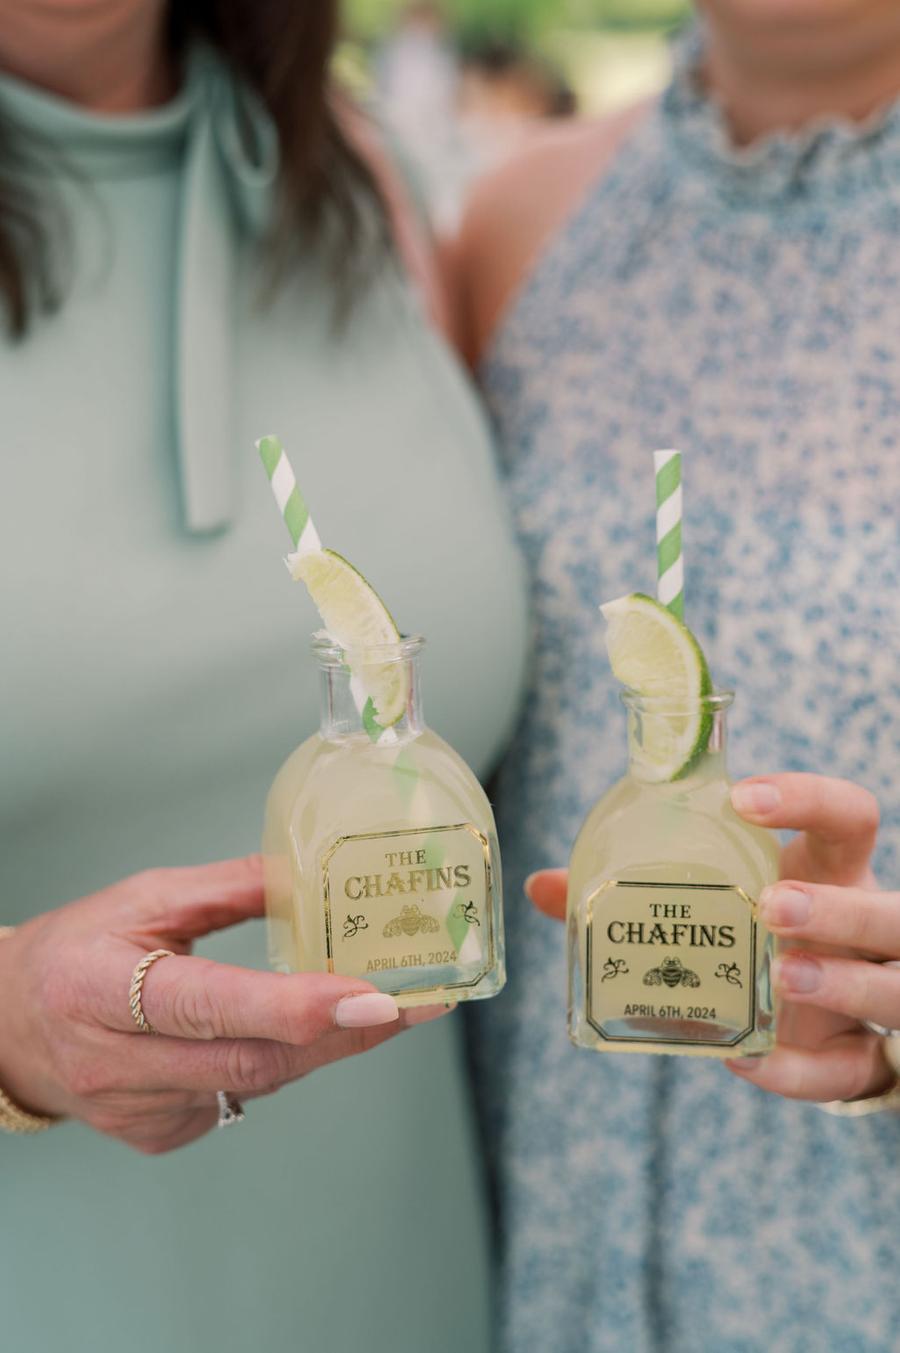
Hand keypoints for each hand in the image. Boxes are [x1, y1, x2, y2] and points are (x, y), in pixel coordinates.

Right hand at [0, 857, 447, 1152]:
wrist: (10, 1025)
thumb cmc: (78, 949)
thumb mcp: (144, 898)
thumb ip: (231, 888)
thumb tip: (311, 874)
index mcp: (102, 987)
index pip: (210, 1005)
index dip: (295, 1006)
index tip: (372, 998)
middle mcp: (114, 1062)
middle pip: (250, 1059)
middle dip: (341, 1032)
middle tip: (412, 1003)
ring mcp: (133, 1111)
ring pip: (254, 1082)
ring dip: (319, 1046)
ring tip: (374, 1008)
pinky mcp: (155, 1137)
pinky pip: (237, 1100)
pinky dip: (274, 1063)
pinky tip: (286, 1033)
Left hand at [525, 773, 892, 1103]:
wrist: (811, 1026)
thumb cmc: (760, 939)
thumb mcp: (718, 904)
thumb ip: (637, 895)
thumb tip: (543, 886)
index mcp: (831, 872)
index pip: (849, 816)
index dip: (809, 799)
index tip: (743, 799)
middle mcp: (865, 928)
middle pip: (890, 910)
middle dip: (836, 907)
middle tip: (771, 905)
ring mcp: (874, 993)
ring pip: (896, 986)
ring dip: (843, 982)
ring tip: (782, 977)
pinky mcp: (860, 1061)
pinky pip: (847, 1074)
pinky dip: (797, 1074)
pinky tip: (744, 1062)